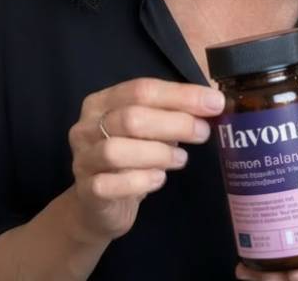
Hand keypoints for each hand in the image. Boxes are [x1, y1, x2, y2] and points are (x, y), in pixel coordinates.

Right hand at [67, 77, 224, 242]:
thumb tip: (212, 104)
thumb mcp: (149, 130)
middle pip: (131, 117)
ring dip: (158, 153)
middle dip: (174, 123)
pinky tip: (159, 179)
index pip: (142, 89)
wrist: (98, 207)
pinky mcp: (86, 192)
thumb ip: (172, 114)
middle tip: (203, 132)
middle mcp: (86, 126)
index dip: (181, 95)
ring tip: (181, 159)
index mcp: (102, 101)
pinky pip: (111, 184)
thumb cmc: (130, 159)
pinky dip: (140, 180)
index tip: (214, 102)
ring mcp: (83, 159)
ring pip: (117, 150)